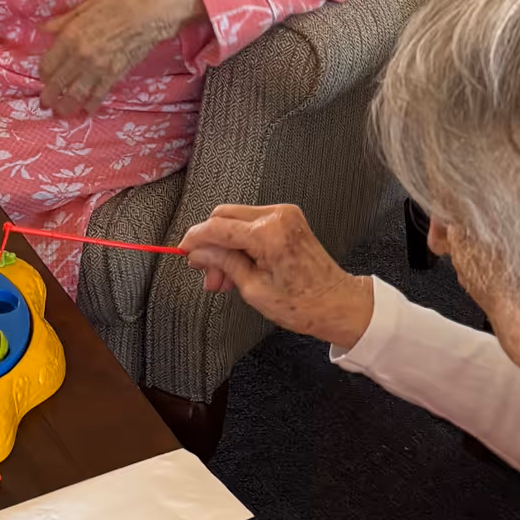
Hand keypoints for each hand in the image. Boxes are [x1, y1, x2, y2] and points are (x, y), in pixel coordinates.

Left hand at [37, 0, 202, 117]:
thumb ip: (63, 21)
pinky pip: (99, 94)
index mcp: (71, 36)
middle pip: (59, 83)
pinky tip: (86, 111)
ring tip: (60, 113)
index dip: (43, 74)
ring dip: (66, 106)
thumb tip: (42, 29)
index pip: (48, 64)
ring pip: (76, 94)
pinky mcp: (116, 74)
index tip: (43, 77)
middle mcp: (81, 56)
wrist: (153, 9)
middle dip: (49, 96)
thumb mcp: (87, 5)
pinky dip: (91, 104)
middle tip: (45, 104)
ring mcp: (99, 67)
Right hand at [182, 202, 374, 349]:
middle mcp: (276, 216)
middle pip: (223, 215)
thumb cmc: (302, 304)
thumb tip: (198, 252)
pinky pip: (251, 222)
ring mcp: (284, 214)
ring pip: (235, 219)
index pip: (217, 227)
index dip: (195, 239)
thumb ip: (223, 263)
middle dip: (209, 243)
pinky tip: (237, 266)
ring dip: (223, 244)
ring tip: (221, 278)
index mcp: (267, 233)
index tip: (182, 251)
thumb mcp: (253, 289)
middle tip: (206, 273)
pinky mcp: (287, 219)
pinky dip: (239, 241)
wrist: (337, 303)